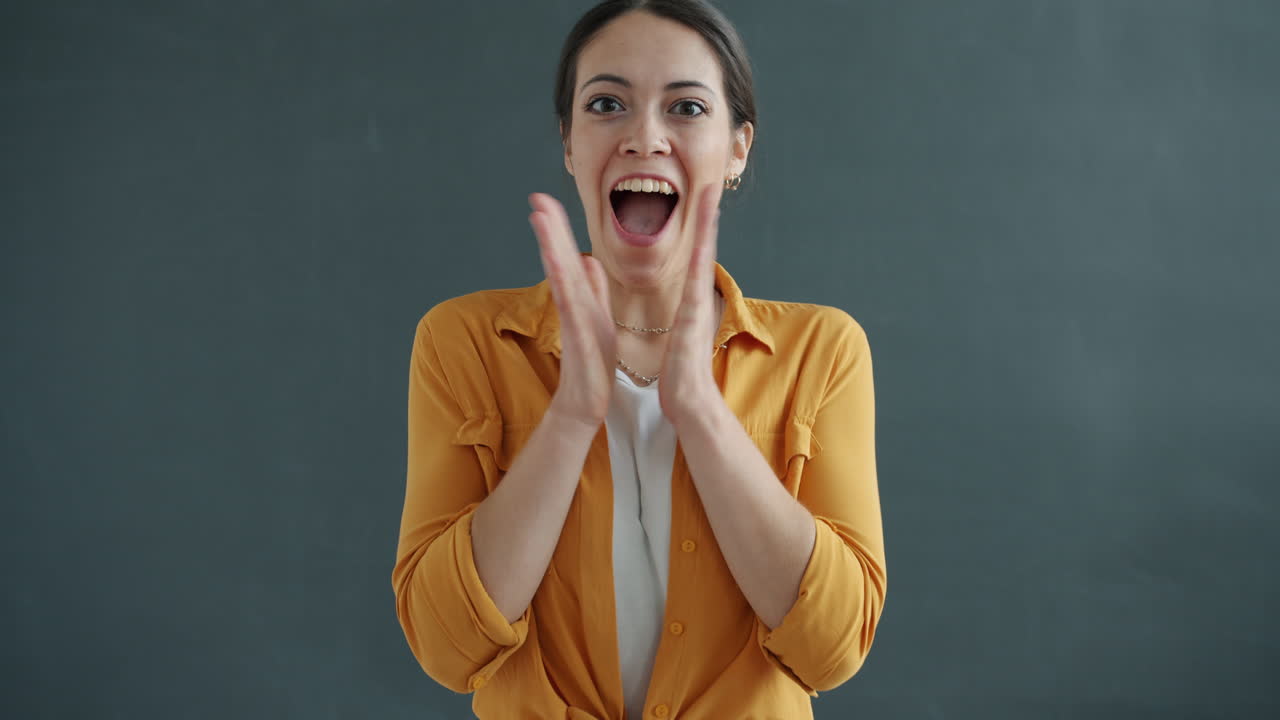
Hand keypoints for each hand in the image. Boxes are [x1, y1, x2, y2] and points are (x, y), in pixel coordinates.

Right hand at [528, 193, 616, 429]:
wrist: (585, 403)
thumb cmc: (592, 366)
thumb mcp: (600, 320)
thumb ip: (595, 290)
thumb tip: (589, 259)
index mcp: (582, 298)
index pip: (568, 256)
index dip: (559, 229)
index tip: (547, 200)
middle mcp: (574, 305)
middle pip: (559, 260)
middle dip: (549, 228)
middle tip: (536, 197)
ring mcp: (573, 320)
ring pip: (561, 277)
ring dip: (550, 247)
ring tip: (540, 219)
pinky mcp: (577, 338)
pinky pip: (570, 308)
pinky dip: (564, 285)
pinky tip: (557, 265)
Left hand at [658, 182, 723, 426]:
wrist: (690, 404)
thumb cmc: (681, 375)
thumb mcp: (675, 336)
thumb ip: (679, 317)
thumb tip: (681, 306)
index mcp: (689, 301)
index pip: (694, 256)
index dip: (698, 226)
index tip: (699, 198)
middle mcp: (698, 298)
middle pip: (706, 247)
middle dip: (709, 214)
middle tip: (712, 181)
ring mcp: (699, 307)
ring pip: (705, 257)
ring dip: (709, 225)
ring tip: (711, 194)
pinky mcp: (694, 319)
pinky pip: (698, 283)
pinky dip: (703, 260)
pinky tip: (705, 239)